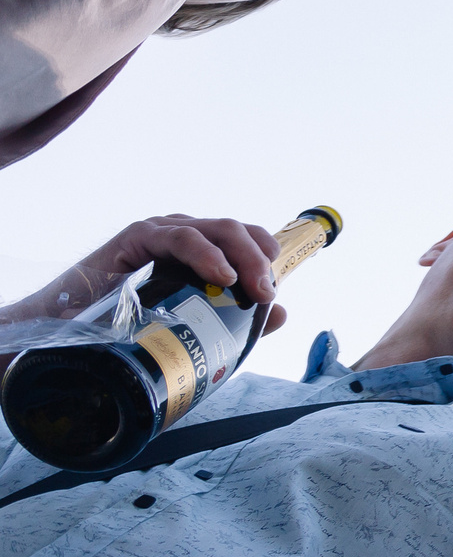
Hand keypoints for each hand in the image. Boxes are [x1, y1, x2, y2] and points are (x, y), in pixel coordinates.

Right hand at [6, 215, 283, 326]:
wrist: (68, 326)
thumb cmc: (130, 321)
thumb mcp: (189, 319)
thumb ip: (235, 316)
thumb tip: (280, 314)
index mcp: (202, 250)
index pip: (246, 238)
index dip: (266, 255)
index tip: (274, 288)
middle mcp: (186, 235)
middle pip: (237, 232)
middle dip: (259, 259)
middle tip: (266, 293)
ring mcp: (163, 232)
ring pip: (217, 230)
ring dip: (241, 256)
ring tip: (251, 287)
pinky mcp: (139, 237)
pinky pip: (180, 237)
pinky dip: (205, 253)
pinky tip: (220, 275)